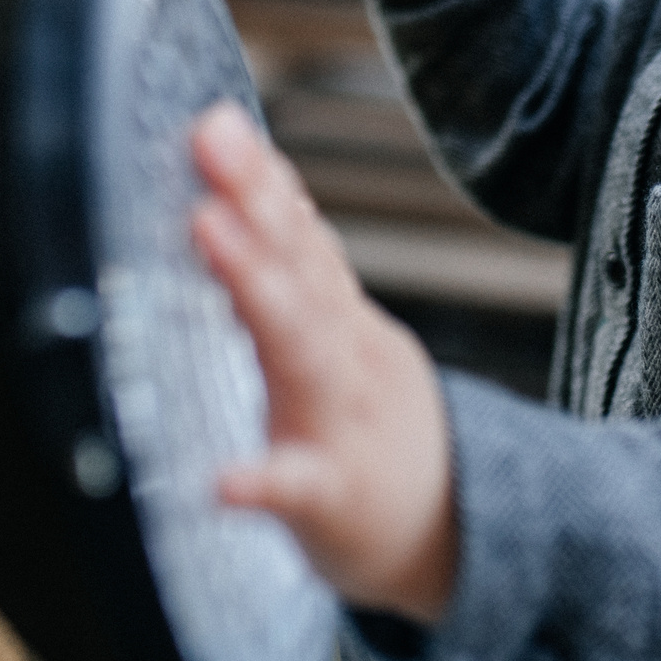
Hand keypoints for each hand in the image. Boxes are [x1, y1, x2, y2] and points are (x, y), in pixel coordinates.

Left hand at [189, 103, 456, 621]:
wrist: (452, 539)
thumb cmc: (374, 436)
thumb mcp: (348, 344)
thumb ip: (304, 275)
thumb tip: (259, 189)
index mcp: (342, 323)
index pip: (304, 238)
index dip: (263, 180)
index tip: (217, 121)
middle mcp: (346, 357)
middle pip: (302, 269)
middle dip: (255, 201)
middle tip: (210, 137)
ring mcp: (342, 424)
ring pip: (302, 349)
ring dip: (255, 287)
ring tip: (208, 230)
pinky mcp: (335, 500)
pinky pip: (299, 488)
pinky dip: (262, 481)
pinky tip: (222, 480)